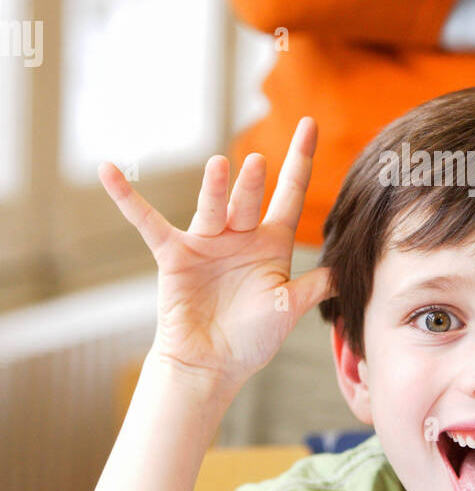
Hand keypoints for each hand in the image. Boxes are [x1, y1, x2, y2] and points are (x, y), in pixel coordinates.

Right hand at [98, 118, 333, 389]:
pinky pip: (148, 222)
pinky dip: (127, 199)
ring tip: (220, 167)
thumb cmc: (251, 338)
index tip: (310, 124)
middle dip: (253, 184)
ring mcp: (206, 242)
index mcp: (271, 242)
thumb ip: (314, 286)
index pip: (290, 192)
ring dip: (215, 190)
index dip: (301, 160)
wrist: (211, 365)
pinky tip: (108, 171)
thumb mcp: (289, 308)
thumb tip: (349, 271)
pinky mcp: (173, 255)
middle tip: (258, 164)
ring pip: (212, 208)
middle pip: (249, 200)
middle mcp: (239, 235)